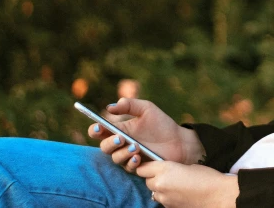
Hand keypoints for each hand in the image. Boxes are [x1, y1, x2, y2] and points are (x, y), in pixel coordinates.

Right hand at [87, 98, 205, 169]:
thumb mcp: (147, 109)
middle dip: (110, 142)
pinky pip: (128, 168)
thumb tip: (110, 107)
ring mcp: (128, 156)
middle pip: (104, 147)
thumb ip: (129, 105)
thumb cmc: (162, 124)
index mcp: (120, 129)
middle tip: (121, 138)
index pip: (100, 131)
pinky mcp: (137, 167)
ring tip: (136, 146)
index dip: (94, 129)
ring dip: (123, 152)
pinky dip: (131, 162)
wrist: (179, 141)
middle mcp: (121, 144)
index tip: (98, 127)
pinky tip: (138, 157)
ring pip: (115, 158)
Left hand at [137, 161, 239, 207]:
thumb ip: (172, 168)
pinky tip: (180, 193)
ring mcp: (164, 199)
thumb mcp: (187, 166)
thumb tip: (167, 172)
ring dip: (160, 188)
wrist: (217, 195)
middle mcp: (160, 185)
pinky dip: (167, 196)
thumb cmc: (206, 176)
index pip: (142, 168)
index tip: (153, 165)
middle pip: (147, 181)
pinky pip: (162, 200)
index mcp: (164, 170)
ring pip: (153, 192)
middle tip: (167, 175)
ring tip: (175, 185)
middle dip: (154, 178)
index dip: (147, 166)